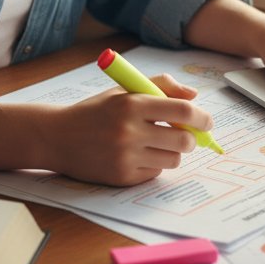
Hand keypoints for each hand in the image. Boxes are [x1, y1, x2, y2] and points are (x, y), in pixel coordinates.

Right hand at [38, 74, 213, 185]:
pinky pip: (155, 172)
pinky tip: (139, 155)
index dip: (201, 116)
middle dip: (191, 138)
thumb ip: (161, 86)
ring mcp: (125, 157)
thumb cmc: (96, 111)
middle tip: (186, 134)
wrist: (57, 137)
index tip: (207, 121)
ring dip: (173, 151)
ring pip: (173, 159)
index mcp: (132, 104)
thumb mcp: (125, 90)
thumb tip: (194, 96)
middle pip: (183, 139)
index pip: (182, 110)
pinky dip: (155, 163)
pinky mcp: (121, 177)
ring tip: (159, 143)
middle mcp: (129, 131)